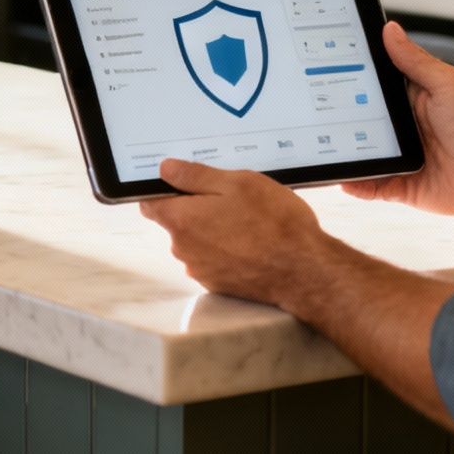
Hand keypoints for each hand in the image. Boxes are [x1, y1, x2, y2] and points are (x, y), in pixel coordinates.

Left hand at [139, 159, 337, 307]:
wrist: (304, 270)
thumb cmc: (273, 223)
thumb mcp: (237, 183)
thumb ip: (195, 176)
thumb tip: (166, 170)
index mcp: (182, 221)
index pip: (150, 203)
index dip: (162, 189)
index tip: (180, 181)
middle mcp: (184, 249)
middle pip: (176, 221)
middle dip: (196, 207)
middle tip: (230, 196)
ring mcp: (201, 270)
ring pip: (197, 240)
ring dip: (213, 228)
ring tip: (247, 219)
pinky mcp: (219, 284)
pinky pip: (214, 258)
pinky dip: (226, 248)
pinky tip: (251, 240)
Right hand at [341, 22, 453, 218]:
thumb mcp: (447, 84)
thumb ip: (415, 61)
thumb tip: (390, 30)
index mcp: (414, 99)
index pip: (376, 87)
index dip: (353, 81)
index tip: (327, 70)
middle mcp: (406, 128)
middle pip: (363, 120)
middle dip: (342, 117)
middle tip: (315, 110)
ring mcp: (403, 157)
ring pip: (364, 153)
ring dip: (345, 152)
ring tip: (322, 146)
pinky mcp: (404, 185)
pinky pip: (373, 185)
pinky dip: (357, 184)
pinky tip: (342, 179)